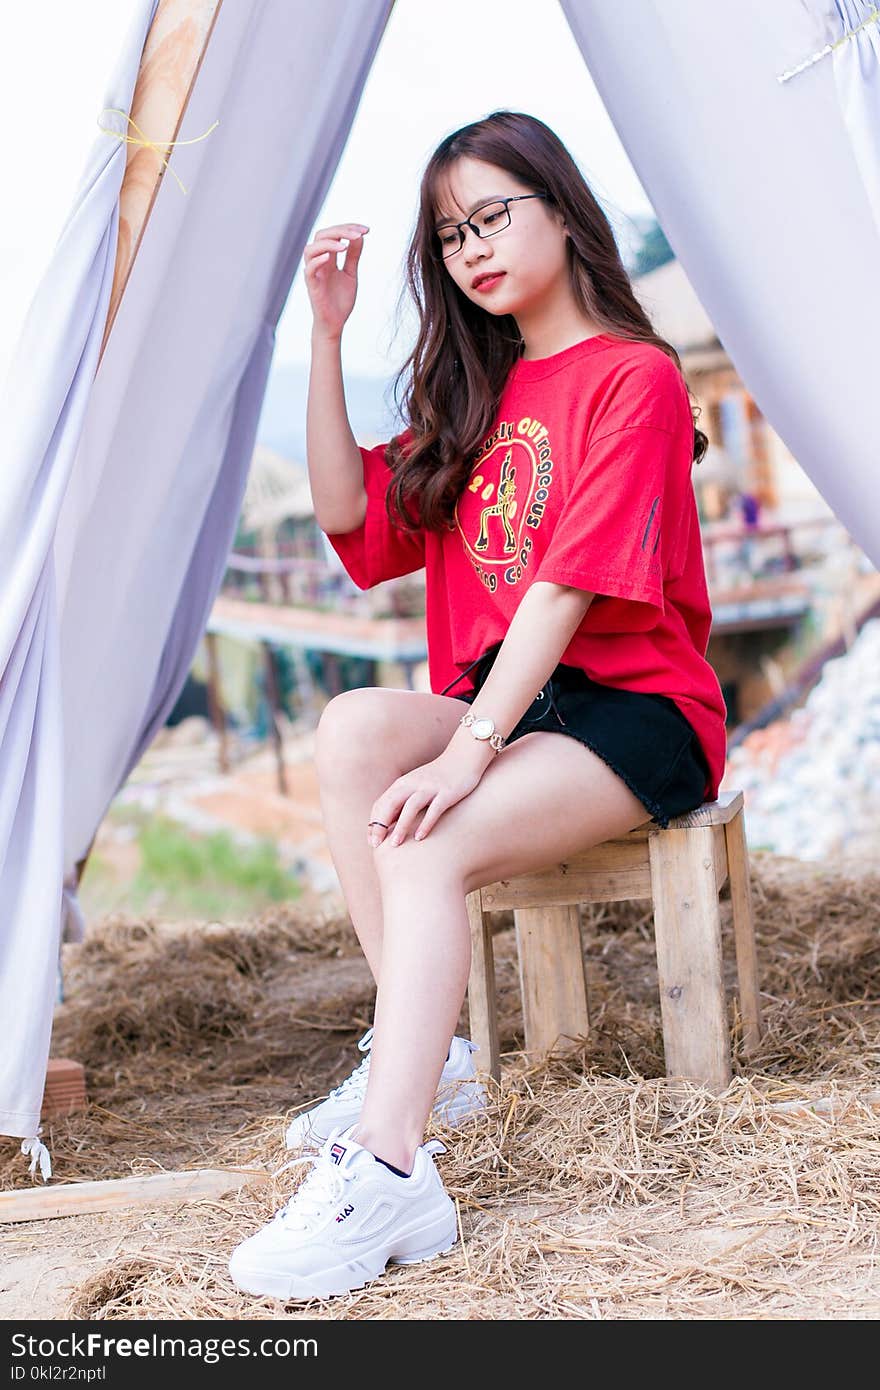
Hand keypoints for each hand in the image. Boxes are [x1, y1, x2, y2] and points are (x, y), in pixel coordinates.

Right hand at [303, 222, 369, 339]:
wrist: (335, 323)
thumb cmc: (340, 300)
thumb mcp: (351, 274)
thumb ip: (353, 256)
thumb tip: (360, 236)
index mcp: (329, 258)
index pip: (334, 234)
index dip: (349, 228)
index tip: (366, 230)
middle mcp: (319, 262)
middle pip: (321, 235)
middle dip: (340, 231)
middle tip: (358, 234)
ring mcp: (314, 273)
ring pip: (311, 249)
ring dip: (328, 243)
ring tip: (345, 246)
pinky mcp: (312, 286)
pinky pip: (309, 269)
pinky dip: (318, 260)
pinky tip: (330, 256)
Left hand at [367, 748, 490, 846]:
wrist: (464, 757)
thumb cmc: (439, 777)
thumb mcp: (416, 786)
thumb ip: (404, 801)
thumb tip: (391, 825)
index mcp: (402, 784)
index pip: (381, 804)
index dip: (374, 823)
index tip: (372, 841)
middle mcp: (413, 784)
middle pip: (390, 804)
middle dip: (381, 825)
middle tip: (377, 845)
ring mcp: (430, 787)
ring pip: (410, 807)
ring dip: (401, 826)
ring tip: (395, 844)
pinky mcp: (446, 792)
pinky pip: (434, 809)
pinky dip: (425, 823)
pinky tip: (420, 838)